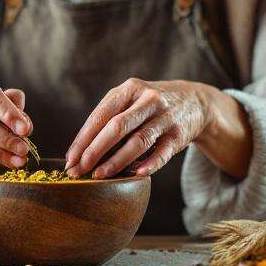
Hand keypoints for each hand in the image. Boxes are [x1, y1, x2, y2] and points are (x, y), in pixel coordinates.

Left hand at [65, 79, 208, 178]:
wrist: (195, 101)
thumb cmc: (150, 106)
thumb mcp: (131, 100)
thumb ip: (109, 119)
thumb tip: (79, 151)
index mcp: (129, 90)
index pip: (101, 115)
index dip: (83, 139)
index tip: (70, 159)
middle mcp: (148, 100)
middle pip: (117, 127)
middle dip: (95, 150)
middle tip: (80, 170)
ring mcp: (165, 116)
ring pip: (138, 141)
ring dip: (117, 161)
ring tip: (100, 175)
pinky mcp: (179, 134)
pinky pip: (162, 152)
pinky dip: (149, 164)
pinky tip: (136, 175)